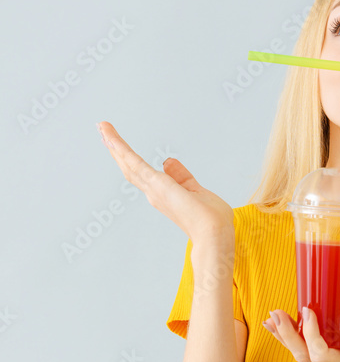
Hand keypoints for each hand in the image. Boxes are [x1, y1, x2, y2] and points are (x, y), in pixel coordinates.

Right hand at [96, 121, 233, 242]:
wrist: (214, 234)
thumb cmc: (210, 220)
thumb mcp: (195, 190)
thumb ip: (181, 176)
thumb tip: (168, 161)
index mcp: (163, 194)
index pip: (142, 173)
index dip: (129, 159)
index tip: (118, 145)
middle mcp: (154, 193)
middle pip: (129, 167)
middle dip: (116, 149)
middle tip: (103, 130)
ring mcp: (153, 189)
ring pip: (128, 163)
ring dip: (114, 145)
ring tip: (103, 127)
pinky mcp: (156, 184)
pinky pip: (135, 163)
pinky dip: (122, 149)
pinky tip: (112, 138)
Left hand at [262, 306, 339, 361]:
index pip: (321, 354)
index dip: (310, 334)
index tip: (310, 310)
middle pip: (305, 356)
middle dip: (287, 336)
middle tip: (276, 313)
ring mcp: (333, 356)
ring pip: (302, 352)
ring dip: (284, 336)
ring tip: (270, 318)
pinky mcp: (332, 347)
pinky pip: (306, 345)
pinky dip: (290, 334)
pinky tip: (280, 322)